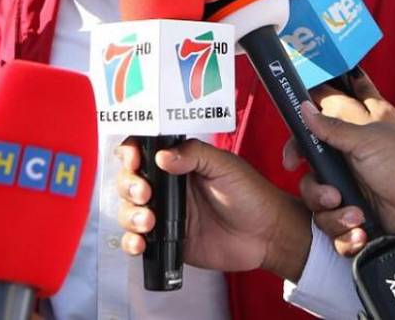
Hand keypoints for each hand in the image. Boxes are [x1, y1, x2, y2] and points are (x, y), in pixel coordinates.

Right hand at [115, 137, 311, 281]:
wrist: (266, 234)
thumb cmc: (250, 194)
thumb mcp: (225, 166)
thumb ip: (195, 154)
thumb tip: (162, 156)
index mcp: (179, 162)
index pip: (143, 151)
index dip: (130, 153)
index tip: (134, 161)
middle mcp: (167, 187)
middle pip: (129, 181)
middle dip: (129, 186)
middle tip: (145, 194)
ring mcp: (165, 214)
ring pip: (129, 210)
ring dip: (129, 215)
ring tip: (149, 221)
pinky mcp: (168, 241)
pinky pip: (139, 241)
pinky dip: (132, 242)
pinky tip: (141, 243)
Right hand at [291, 72, 394, 256]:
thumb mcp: (368, 141)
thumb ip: (333, 127)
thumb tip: (303, 107)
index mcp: (350, 139)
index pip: (311, 136)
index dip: (298, 145)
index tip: (292, 160)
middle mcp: (347, 168)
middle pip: (309, 179)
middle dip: (315, 191)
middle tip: (332, 194)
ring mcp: (352, 197)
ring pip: (319, 210)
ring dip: (334, 216)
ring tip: (358, 216)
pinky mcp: (357, 224)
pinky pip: (335, 235)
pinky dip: (347, 236)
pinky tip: (363, 232)